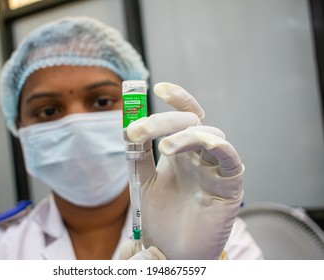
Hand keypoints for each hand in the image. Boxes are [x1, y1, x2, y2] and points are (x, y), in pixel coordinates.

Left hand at [127, 82, 243, 258]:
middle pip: (192, 121)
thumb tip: (128, 128)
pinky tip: (206, 143)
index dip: (175, 98)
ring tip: (164, 148)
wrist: (171, 252)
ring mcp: (215, 169)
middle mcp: (198, 156)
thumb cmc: (161, 218)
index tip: (156, 86)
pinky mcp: (230, 186)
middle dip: (164, 120)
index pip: (182, 116)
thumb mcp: (143, 181)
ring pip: (210, 135)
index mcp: (179, 152)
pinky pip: (231, 159)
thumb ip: (138, 155)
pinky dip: (220, 146)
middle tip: (138, 131)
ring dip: (186, 134)